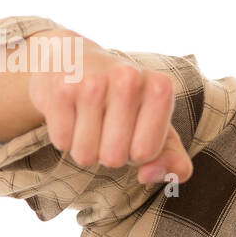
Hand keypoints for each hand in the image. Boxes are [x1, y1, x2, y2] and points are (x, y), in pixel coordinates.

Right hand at [27, 40, 193, 185]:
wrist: (74, 60)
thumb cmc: (126, 104)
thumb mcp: (160, 130)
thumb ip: (175, 163)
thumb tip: (147, 176)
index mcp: (160, 88)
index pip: (146, 153)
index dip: (136, 153)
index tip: (134, 131)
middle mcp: (129, 78)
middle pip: (114, 158)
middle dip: (109, 153)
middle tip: (108, 126)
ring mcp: (92, 81)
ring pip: (85, 155)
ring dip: (86, 148)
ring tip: (90, 119)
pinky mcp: (60, 87)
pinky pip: (62, 142)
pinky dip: (65, 137)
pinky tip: (71, 113)